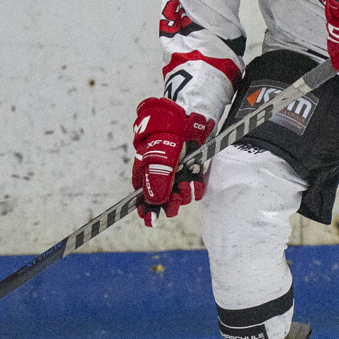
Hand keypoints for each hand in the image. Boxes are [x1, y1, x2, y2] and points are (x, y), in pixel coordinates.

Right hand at [130, 95, 208, 224]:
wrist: (188, 118)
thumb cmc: (167, 134)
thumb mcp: (159, 157)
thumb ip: (156, 179)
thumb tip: (155, 202)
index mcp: (145, 174)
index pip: (143, 199)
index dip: (147, 211)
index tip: (150, 220)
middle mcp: (160, 177)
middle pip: (163, 203)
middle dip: (169, 204)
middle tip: (173, 199)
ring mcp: (176, 175)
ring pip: (180, 198)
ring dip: (183, 194)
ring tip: (185, 182)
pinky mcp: (192, 173)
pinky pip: (194, 190)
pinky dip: (195, 187)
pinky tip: (194, 180)